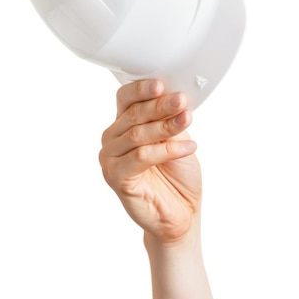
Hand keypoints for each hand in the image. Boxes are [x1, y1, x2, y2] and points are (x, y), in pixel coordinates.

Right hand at [99, 80, 201, 244]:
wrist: (180, 213)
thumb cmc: (176, 175)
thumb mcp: (175, 138)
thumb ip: (168, 119)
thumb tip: (174, 95)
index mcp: (123, 124)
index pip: (125, 98)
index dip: (141, 89)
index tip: (162, 84)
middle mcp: (112, 139)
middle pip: (133, 115)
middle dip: (160, 106)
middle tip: (181, 101)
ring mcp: (110, 159)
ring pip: (137, 134)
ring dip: (165, 125)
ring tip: (187, 119)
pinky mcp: (116, 177)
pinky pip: (141, 157)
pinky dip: (166, 150)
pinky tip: (188, 147)